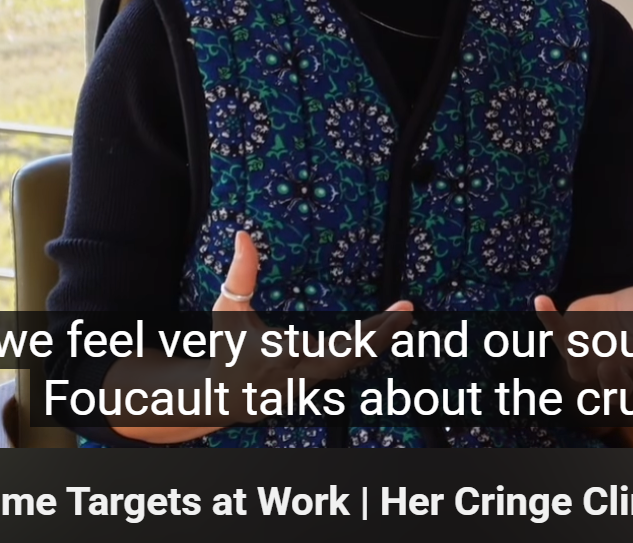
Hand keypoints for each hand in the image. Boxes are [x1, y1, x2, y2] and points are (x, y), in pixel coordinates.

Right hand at [107, 230, 412, 441]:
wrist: (228, 397)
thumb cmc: (228, 349)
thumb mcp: (227, 310)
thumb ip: (239, 275)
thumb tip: (242, 234)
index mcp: (277, 354)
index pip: (314, 348)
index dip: (345, 337)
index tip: (353, 321)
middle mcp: (300, 370)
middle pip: (347, 357)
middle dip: (378, 335)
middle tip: (405, 310)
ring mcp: (313, 378)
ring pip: (353, 361)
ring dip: (380, 337)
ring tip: (404, 313)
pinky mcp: (320, 378)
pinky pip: (351, 361)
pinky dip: (371, 344)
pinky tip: (390, 326)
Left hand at [532, 284, 632, 406]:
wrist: (620, 299)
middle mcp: (618, 373)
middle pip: (619, 394)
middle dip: (617, 382)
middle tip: (615, 363)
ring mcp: (590, 361)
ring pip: (585, 376)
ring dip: (586, 363)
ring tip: (588, 346)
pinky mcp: (570, 343)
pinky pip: (557, 335)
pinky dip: (548, 318)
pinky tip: (543, 299)